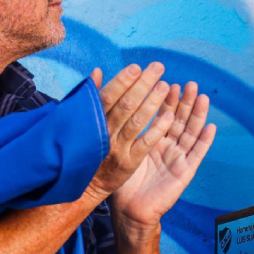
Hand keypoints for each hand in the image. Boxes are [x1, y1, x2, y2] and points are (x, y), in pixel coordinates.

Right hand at [86, 63, 175, 200]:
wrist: (85, 186)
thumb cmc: (86, 147)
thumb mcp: (84, 122)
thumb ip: (93, 97)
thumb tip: (98, 71)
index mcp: (93, 121)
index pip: (108, 96)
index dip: (122, 80)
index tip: (136, 67)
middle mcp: (104, 133)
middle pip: (125, 105)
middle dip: (142, 84)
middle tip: (158, 67)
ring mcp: (117, 149)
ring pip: (136, 122)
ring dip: (152, 103)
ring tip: (166, 86)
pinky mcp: (129, 163)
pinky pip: (144, 144)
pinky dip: (157, 130)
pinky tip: (169, 116)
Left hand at [110, 80, 215, 231]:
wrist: (129, 210)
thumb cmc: (122, 182)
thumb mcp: (120, 149)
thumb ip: (121, 128)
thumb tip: (108, 105)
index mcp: (153, 141)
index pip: (162, 115)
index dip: (166, 99)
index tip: (167, 82)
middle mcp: (168, 147)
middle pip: (180, 120)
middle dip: (185, 102)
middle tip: (189, 84)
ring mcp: (178, 159)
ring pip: (191, 133)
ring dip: (198, 115)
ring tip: (202, 97)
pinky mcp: (185, 172)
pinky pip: (197, 155)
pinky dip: (205, 141)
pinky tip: (211, 126)